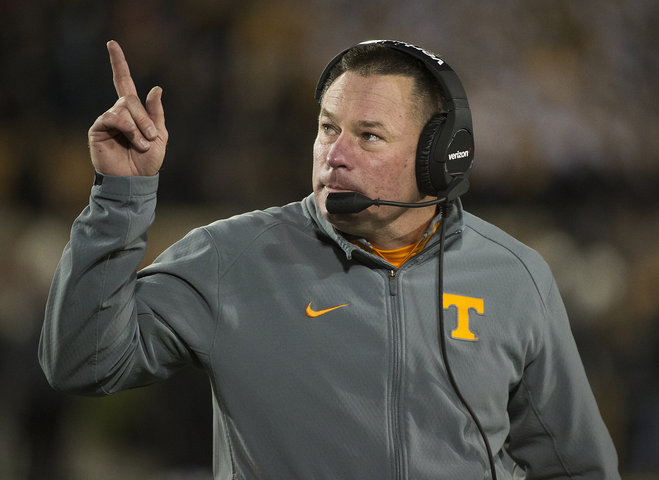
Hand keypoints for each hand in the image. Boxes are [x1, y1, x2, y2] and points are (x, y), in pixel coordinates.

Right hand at [88, 41, 167, 176]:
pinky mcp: (98, 129)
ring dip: (138, 126)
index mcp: (133, 112)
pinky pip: (114, 117)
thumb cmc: (147, 162)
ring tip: (142, 144)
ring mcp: (107, 120)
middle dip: (145, 118)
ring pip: (124, 108)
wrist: (135, 181)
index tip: (112, 44)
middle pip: (130, 98)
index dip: (118, 64)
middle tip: (151, 138)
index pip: (124, 83)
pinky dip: (128, 128)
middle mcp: (118, 113)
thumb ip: (156, 113)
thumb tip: (155, 88)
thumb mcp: (160, 136)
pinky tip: (133, 142)